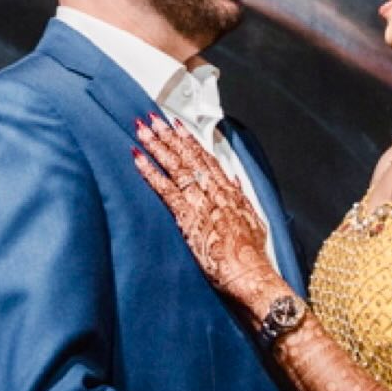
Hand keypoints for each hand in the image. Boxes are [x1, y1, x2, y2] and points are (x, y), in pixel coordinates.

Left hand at [134, 116, 270, 302]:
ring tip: (142, 130)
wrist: (249, 271)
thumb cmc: (250, 254)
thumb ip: (240, 198)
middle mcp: (213, 190)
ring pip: (175, 166)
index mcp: (228, 191)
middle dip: (169, 135)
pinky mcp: (187, 215)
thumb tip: (233, 182)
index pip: (205, 158)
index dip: (189, 140)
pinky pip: (164, 188)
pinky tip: (138, 159)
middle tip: (153, 119)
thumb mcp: (252, 219)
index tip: (178, 126)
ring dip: (157, 146)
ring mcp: (199, 201)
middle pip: (187, 156)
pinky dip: (150, 171)